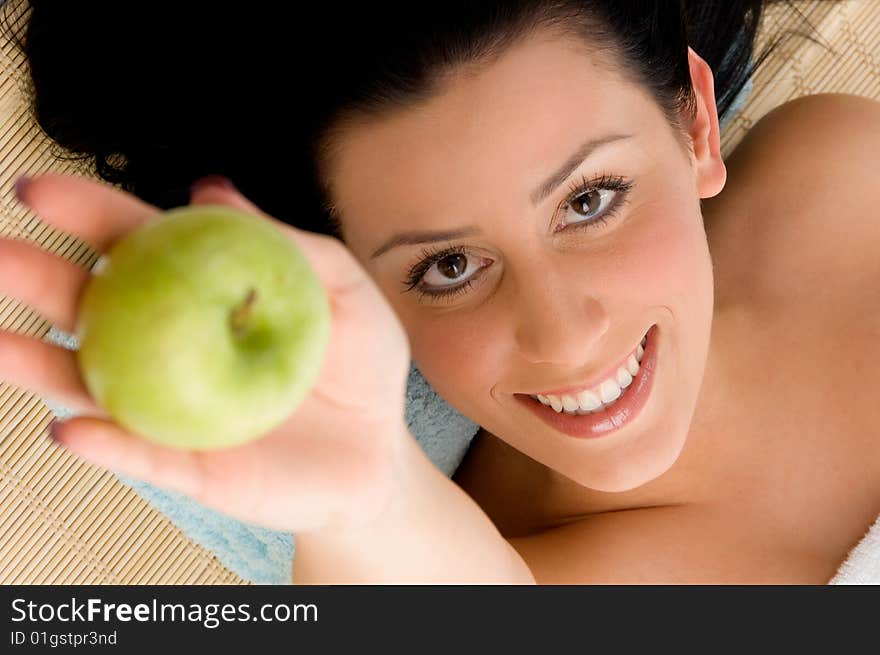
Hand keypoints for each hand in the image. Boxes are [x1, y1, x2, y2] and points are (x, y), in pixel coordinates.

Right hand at [2, 173, 411, 532]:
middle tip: (0, 255)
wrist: (380, 451)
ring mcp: (172, 410)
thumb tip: (211, 191)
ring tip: (0, 347)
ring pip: (92, 387)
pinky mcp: (190, 468)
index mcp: (203, 298)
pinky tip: (73, 429)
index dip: (89, 216)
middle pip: (93, 311)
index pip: (137, 249)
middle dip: (39, 280)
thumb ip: (285, 242)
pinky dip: (106, 443)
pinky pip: (141, 457)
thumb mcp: (343, 289)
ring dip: (40, 367)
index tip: (39, 189)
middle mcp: (171, 350)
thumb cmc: (362, 364)